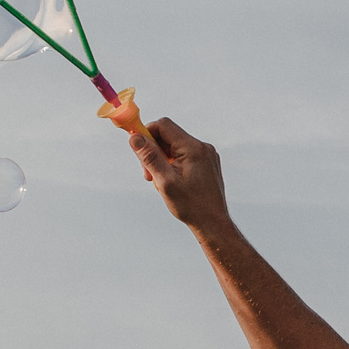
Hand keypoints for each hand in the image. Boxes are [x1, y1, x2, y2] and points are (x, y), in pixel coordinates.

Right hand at [130, 116, 229, 231]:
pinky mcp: (207, 163)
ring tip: (161, 182)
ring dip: (162, 160)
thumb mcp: (165, 181)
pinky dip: (173, 165)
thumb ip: (150, 157)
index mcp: (193, 148)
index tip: (137, 149)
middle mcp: (202, 147)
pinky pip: (184, 155)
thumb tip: (135, 138)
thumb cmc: (190, 205)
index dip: (146, 133)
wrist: (213, 223)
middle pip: (168, 136)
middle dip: (153, 151)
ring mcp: (206, 155)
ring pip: (175, 147)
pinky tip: (172, 182)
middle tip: (148, 174)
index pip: (163, 125)